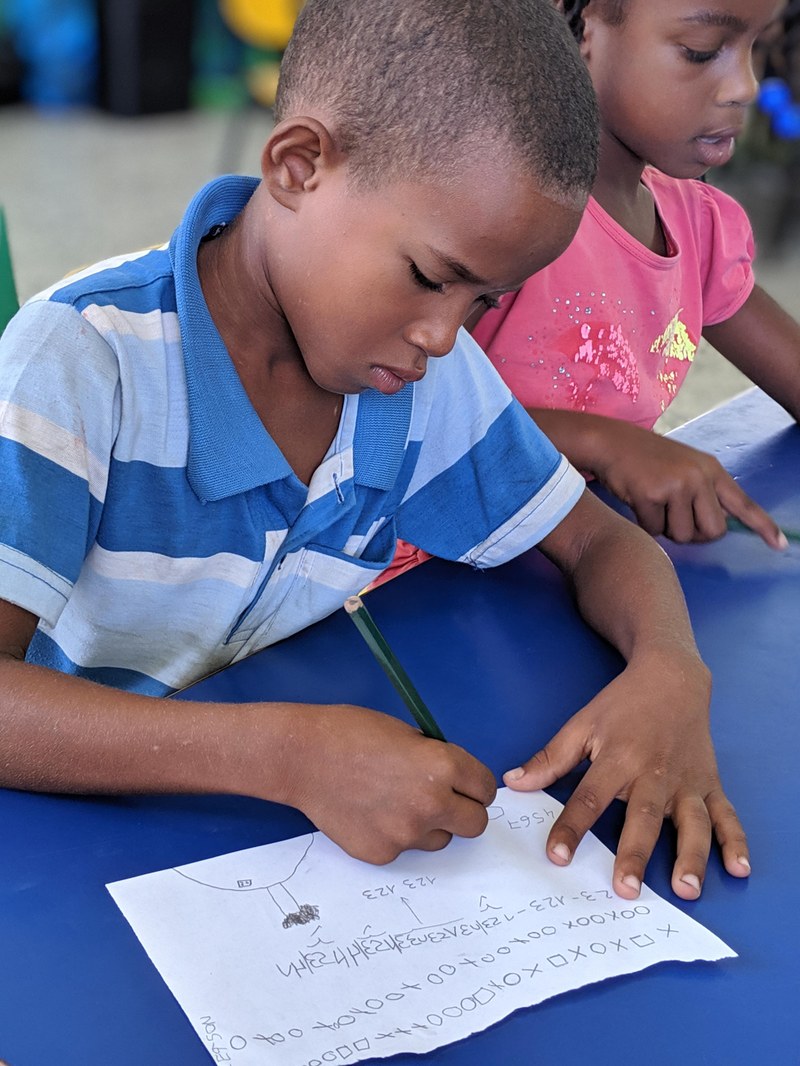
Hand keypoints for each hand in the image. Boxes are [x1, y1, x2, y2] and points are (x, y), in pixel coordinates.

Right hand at [274, 704, 496, 863]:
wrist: (302, 757)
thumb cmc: (351, 733)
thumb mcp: (407, 734)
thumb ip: (436, 759)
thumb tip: (454, 779)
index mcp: (442, 766)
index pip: (485, 789)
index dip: (476, 785)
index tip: (466, 785)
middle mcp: (431, 804)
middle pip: (476, 824)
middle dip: (464, 811)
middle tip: (443, 800)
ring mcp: (406, 834)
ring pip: (440, 840)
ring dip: (430, 825)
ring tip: (396, 802)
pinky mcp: (382, 854)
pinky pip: (404, 847)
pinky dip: (395, 834)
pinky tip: (371, 812)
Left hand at [502, 650, 749, 899]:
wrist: (672, 679)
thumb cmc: (622, 705)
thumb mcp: (582, 724)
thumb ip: (550, 758)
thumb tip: (514, 783)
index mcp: (618, 758)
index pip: (590, 797)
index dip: (572, 827)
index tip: (557, 856)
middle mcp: (654, 773)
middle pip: (643, 817)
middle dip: (635, 854)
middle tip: (626, 889)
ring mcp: (686, 781)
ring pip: (691, 823)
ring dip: (690, 857)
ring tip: (685, 889)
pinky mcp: (710, 784)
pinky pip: (726, 816)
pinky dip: (735, 842)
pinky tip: (738, 868)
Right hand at [592, 421, 785, 549]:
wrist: (612, 443)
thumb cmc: (648, 461)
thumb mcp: (684, 468)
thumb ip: (704, 494)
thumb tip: (715, 529)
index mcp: (712, 470)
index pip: (743, 503)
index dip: (763, 526)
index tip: (780, 545)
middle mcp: (699, 476)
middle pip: (712, 531)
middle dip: (694, 533)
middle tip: (675, 517)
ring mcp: (676, 484)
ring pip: (682, 535)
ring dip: (666, 529)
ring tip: (654, 503)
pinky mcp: (651, 494)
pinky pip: (655, 530)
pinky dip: (645, 523)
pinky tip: (638, 500)